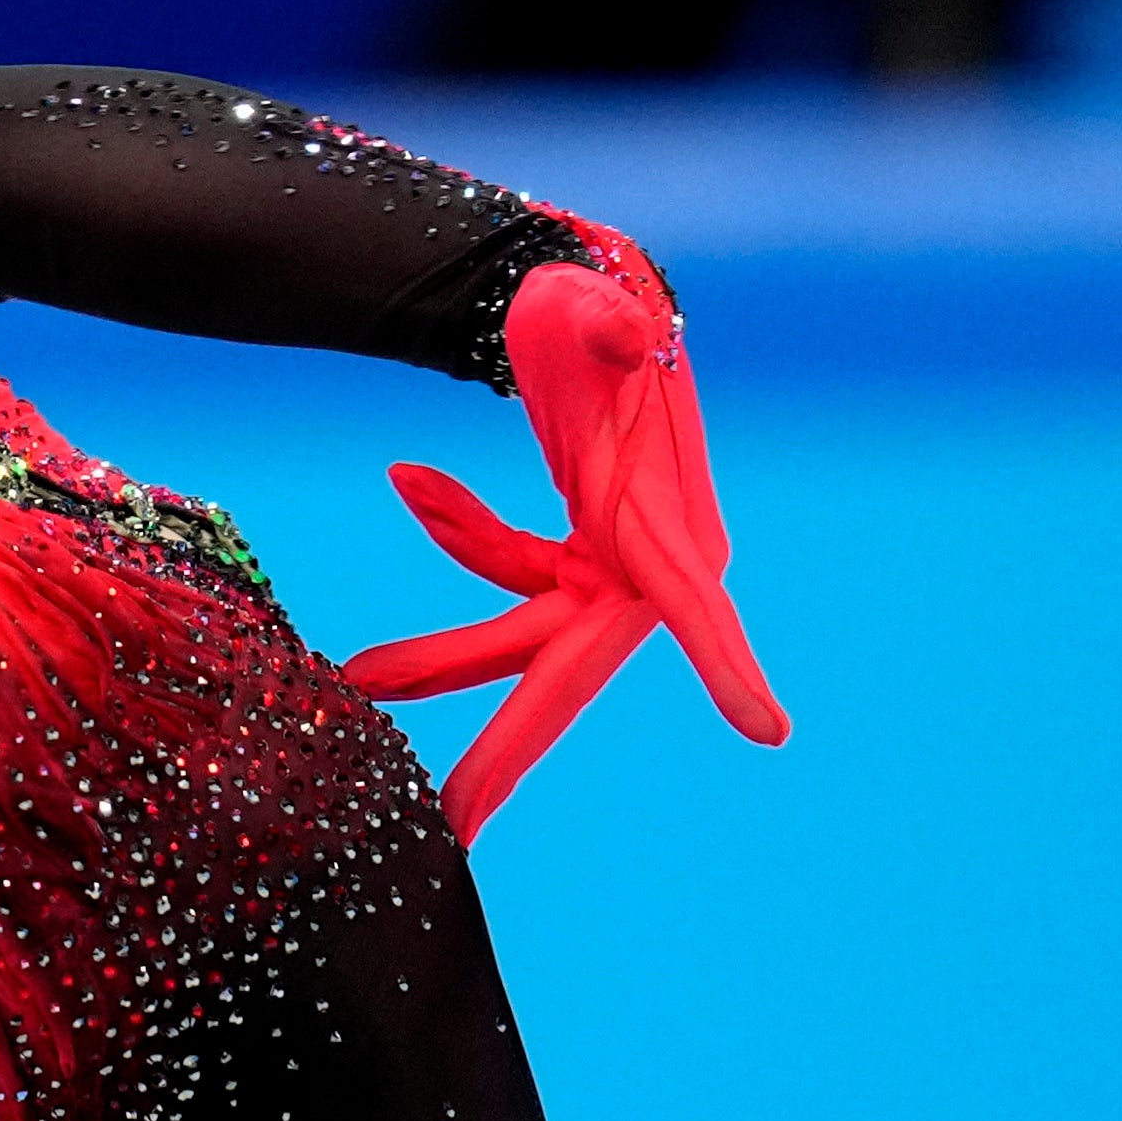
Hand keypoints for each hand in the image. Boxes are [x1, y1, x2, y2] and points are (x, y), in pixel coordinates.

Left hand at [341, 261, 789, 840]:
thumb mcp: (592, 304)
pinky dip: (457, 528)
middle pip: (559, 668)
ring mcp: (606, 568)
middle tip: (454, 826)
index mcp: (661, 522)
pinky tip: (409, 478)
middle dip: (504, 752)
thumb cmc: (588, 301)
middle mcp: (642, 564)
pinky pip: (506, 573)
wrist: (573, 294)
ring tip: (353, 671)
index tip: (768, 726)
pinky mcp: (572, 560)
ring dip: (432, 656)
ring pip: (514, 635)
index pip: (696, 601)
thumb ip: (610, 323)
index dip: (728, 663)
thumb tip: (631, 329)